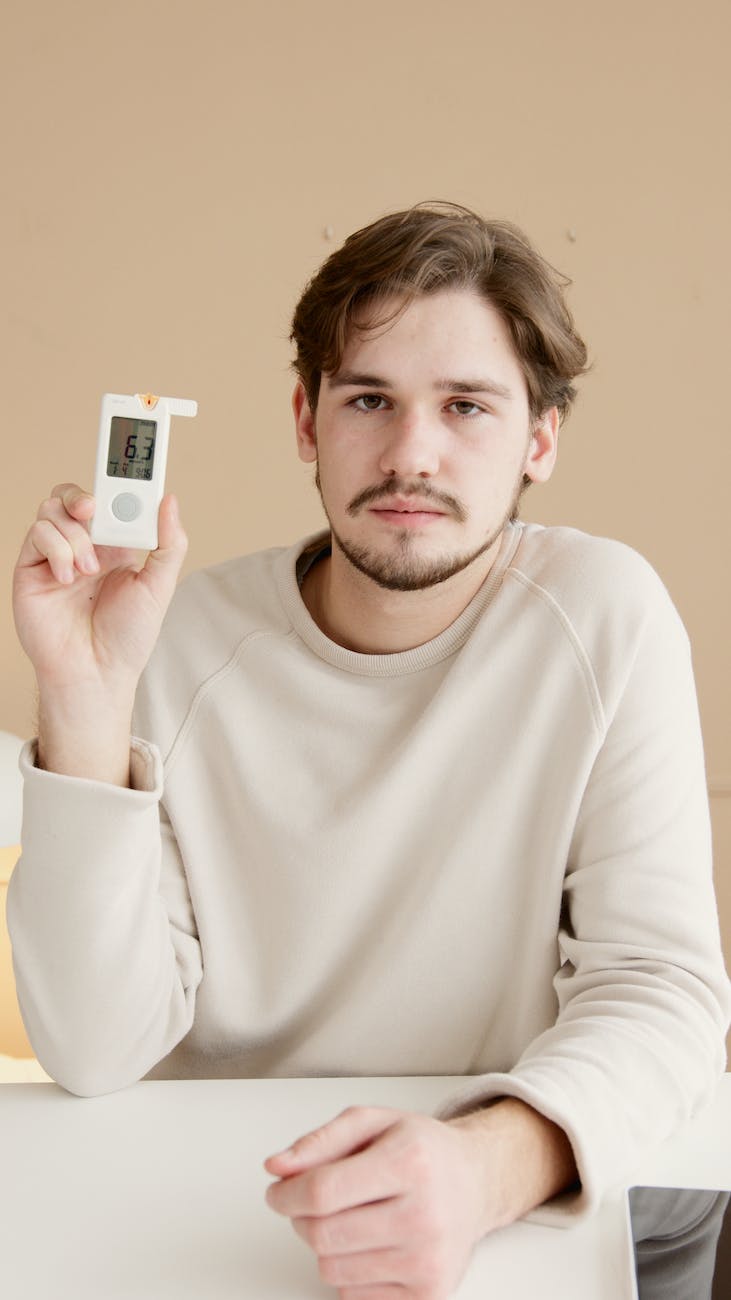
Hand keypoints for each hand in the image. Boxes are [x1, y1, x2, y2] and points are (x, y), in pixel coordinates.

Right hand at [13, 484, 186, 696]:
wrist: (95, 672)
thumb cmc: (127, 637)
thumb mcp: (159, 588)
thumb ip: (168, 544)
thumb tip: (169, 500)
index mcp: (118, 545)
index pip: (113, 500)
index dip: (119, 482)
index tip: (131, 469)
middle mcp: (85, 545)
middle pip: (75, 495)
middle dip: (85, 494)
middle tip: (95, 510)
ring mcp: (56, 555)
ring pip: (53, 509)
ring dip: (74, 534)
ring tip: (88, 570)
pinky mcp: (32, 568)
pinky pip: (37, 534)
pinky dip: (55, 549)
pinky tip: (68, 577)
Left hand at [264, 1106, 489, 1299]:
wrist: (476, 1182)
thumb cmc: (421, 1151)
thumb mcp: (372, 1122)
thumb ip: (320, 1141)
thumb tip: (277, 1167)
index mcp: (410, 1162)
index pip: (322, 1191)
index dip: (286, 1194)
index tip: (278, 1191)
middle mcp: (424, 1215)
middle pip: (322, 1235)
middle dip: (303, 1218)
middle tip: (316, 1202)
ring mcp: (427, 1261)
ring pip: (332, 1270)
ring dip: (327, 1246)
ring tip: (352, 1219)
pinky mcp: (428, 1295)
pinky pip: (353, 1297)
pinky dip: (350, 1272)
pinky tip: (372, 1245)